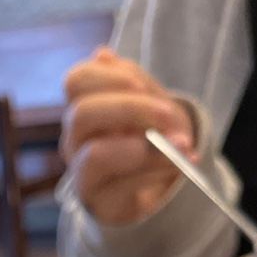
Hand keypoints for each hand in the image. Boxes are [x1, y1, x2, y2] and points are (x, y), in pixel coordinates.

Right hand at [61, 47, 196, 224]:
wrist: (157, 180)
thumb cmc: (149, 134)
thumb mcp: (145, 99)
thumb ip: (128, 79)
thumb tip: (101, 54)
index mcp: (83, 108)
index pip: (75, 82)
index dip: (108, 77)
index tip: (140, 83)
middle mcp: (74, 140)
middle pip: (80, 115)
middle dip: (128, 109)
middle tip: (166, 112)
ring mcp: (82, 173)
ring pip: (94, 156)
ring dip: (143, 147)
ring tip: (179, 143)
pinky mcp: (100, 202)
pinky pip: (123, 184)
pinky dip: (157, 168)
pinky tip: (182, 160)